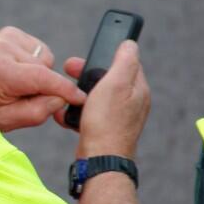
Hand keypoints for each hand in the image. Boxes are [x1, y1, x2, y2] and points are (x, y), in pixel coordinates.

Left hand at [0, 26, 86, 131]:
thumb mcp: (7, 119)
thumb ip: (39, 110)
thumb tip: (63, 97)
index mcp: (1, 71)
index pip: (44, 78)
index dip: (66, 90)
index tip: (82, 99)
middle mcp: (3, 48)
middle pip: (46, 69)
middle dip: (42, 86)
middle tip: (21, 97)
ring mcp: (6, 37)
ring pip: (45, 59)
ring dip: (36, 73)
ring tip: (13, 84)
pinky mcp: (9, 33)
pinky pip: (37, 50)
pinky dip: (32, 62)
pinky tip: (14, 71)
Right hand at [67, 40, 150, 158]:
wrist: (98, 159)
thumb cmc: (106, 123)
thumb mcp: (115, 84)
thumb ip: (124, 61)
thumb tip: (130, 43)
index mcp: (138, 89)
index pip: (126, 61)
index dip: (106, 54)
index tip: (88, 55)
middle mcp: (132, 102)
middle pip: (109, 78)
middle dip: (87, 73)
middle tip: (70, 70)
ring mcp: (119, 117)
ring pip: (97, 95)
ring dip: (79, 93)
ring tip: (66, 94)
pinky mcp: (105, 129)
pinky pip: (90, 113)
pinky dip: (77, 111)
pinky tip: (67, 114)